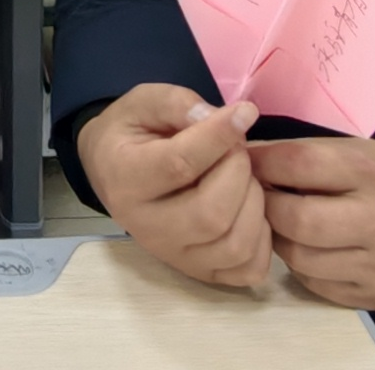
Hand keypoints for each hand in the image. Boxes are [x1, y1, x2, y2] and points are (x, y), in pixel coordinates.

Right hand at [74, 85, 269, 290]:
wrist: (112, 171)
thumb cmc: (132, 132)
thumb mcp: (143, 102)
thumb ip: (178, 104)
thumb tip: (221, 118)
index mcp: (126, 179)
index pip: (179, 164)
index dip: (219, 136)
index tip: (246, 112)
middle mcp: (146, 227)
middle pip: (211, 214)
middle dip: (238, 172)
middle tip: (237, 148)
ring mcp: (174, 256)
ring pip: (234, 245)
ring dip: (255, 204)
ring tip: (244, 178)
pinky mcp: (198, 271)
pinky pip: (247, 270)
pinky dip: (263, 240)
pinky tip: (250, 209)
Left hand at [247, 136, 374, 310]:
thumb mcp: (352, 151)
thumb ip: (300, 156)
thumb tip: (243, 160)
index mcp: (373, 172)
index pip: (301, 164)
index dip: (264, 163)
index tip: (245, 163)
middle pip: (298, 221)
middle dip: (268, 209)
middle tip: (261, 201)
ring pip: (301, 260)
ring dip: (281, 241)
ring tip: (285, 226)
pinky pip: (318, 285)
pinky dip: (304, 267)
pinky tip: (312, 250)